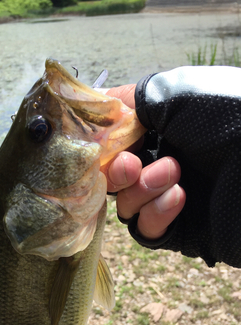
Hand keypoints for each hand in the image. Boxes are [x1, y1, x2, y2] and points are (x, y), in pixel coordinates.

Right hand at [102, 85, 185, 239]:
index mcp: (162, 130)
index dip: (101, 148)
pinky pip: (147, 230)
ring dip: (141, 190)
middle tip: (132, 165)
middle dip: (116, 172)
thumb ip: (131, 101)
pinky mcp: (181, 230)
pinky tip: (180, 198)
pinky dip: (156, 215)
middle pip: (113, 179)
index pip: (114, 145)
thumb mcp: (177, 94)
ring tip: (174, 174)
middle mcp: (163, 163)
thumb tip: (100, 108)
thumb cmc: (231, 118)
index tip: (97, 146)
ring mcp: (170, 198)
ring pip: (125, 206)